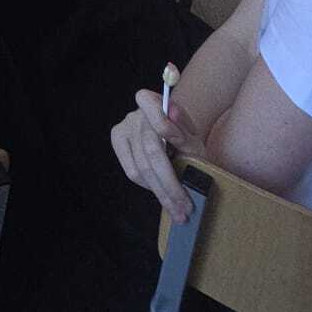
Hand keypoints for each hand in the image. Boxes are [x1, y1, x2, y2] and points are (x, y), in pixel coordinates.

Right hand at [110, 88, 207, 223]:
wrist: (173, 138)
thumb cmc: (185, 138)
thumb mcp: (193, 136)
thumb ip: (186, 131)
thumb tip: (173, 113)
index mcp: (155, 102)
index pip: (154, 109)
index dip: (165, 126)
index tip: (181, 143)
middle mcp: (136, 114)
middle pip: (151, 150)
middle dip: (170, 183)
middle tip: (185, 207)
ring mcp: (124, 128)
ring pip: (141, 167)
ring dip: (161, 192)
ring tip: (177, 210)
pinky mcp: (118, 142)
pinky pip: (131, 171)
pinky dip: (148, 185)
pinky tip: (162, 193)